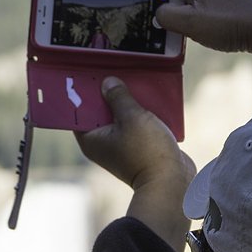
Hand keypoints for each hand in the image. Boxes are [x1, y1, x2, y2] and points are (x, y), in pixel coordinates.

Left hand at [76, 77, 194, 251]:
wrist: (172, 183)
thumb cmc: (147, 151)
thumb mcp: (131, 117)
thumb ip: (118, 97)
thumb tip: (107, 82)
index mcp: (91, 138)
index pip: (78, 110)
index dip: (82, 91)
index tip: (87, 72)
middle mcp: (102, 142)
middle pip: (100, 110)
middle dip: (107, 91)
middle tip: (111, 68)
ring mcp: (121, 145)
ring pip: (120, 115)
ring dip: (127, 99)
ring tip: (131, 77)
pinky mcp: (139, 146)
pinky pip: (136, 123)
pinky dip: (140, 111)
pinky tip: (148, 94)